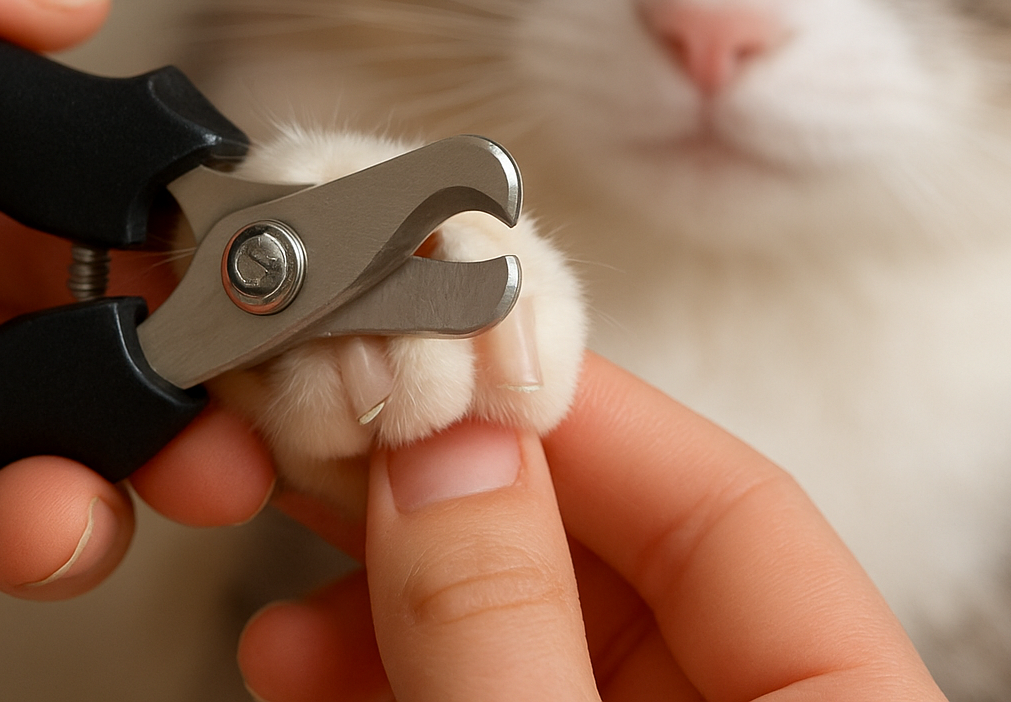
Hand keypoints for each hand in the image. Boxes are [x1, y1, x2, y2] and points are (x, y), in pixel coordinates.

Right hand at [239, 352, 945, 701]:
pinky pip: (479, 697)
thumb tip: (445, 450)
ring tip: (281, 535)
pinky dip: (381, 670)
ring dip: (391, 577)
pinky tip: (294, 647)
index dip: (576, 411)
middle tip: (332, 414)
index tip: (441, 343)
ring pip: (525, 629)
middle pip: (610, 557)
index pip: (730, 512)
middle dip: (452, 483)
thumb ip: (506, 630)